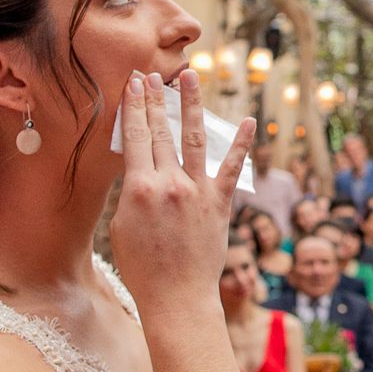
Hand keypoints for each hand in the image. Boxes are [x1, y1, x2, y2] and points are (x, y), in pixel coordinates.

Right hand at [109, 70, 254, 309]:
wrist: (176, 297)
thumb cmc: (143, 267)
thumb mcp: (122, 226)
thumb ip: (132, 192)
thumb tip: (140, 169)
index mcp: (138, 189)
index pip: (135, 137)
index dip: (134, 107)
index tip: (134, 84)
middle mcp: (169, 184)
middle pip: (161, 131)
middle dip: (156, 99)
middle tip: (153, 74)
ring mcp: (197, 192)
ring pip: (196, 138)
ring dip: (193, 105)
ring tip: (191, 78)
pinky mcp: (220, 204)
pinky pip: (232, 168)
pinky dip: (243, 144)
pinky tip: (250, 121)